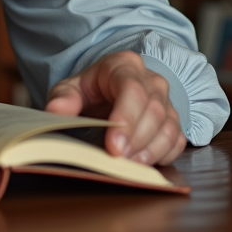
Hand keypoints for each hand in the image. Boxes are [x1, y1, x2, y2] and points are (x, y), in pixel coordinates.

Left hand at [44, 50, 185, 165]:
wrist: (110, 90)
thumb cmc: (92, 90)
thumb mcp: (71, 88)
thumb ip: (63, 97)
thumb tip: (55, 111)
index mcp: (125, 66)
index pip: (132, 89)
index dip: (125, 118)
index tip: (113, 146)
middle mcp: (151, 81)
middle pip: (152, 110)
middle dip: (136, 139)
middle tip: (119, 160)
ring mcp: (166, 101)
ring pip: (168, 125)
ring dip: (151, 150)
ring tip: (132, 165)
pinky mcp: (173, 121)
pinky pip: (177, 139)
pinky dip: (164, 154)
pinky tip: (146, 163)